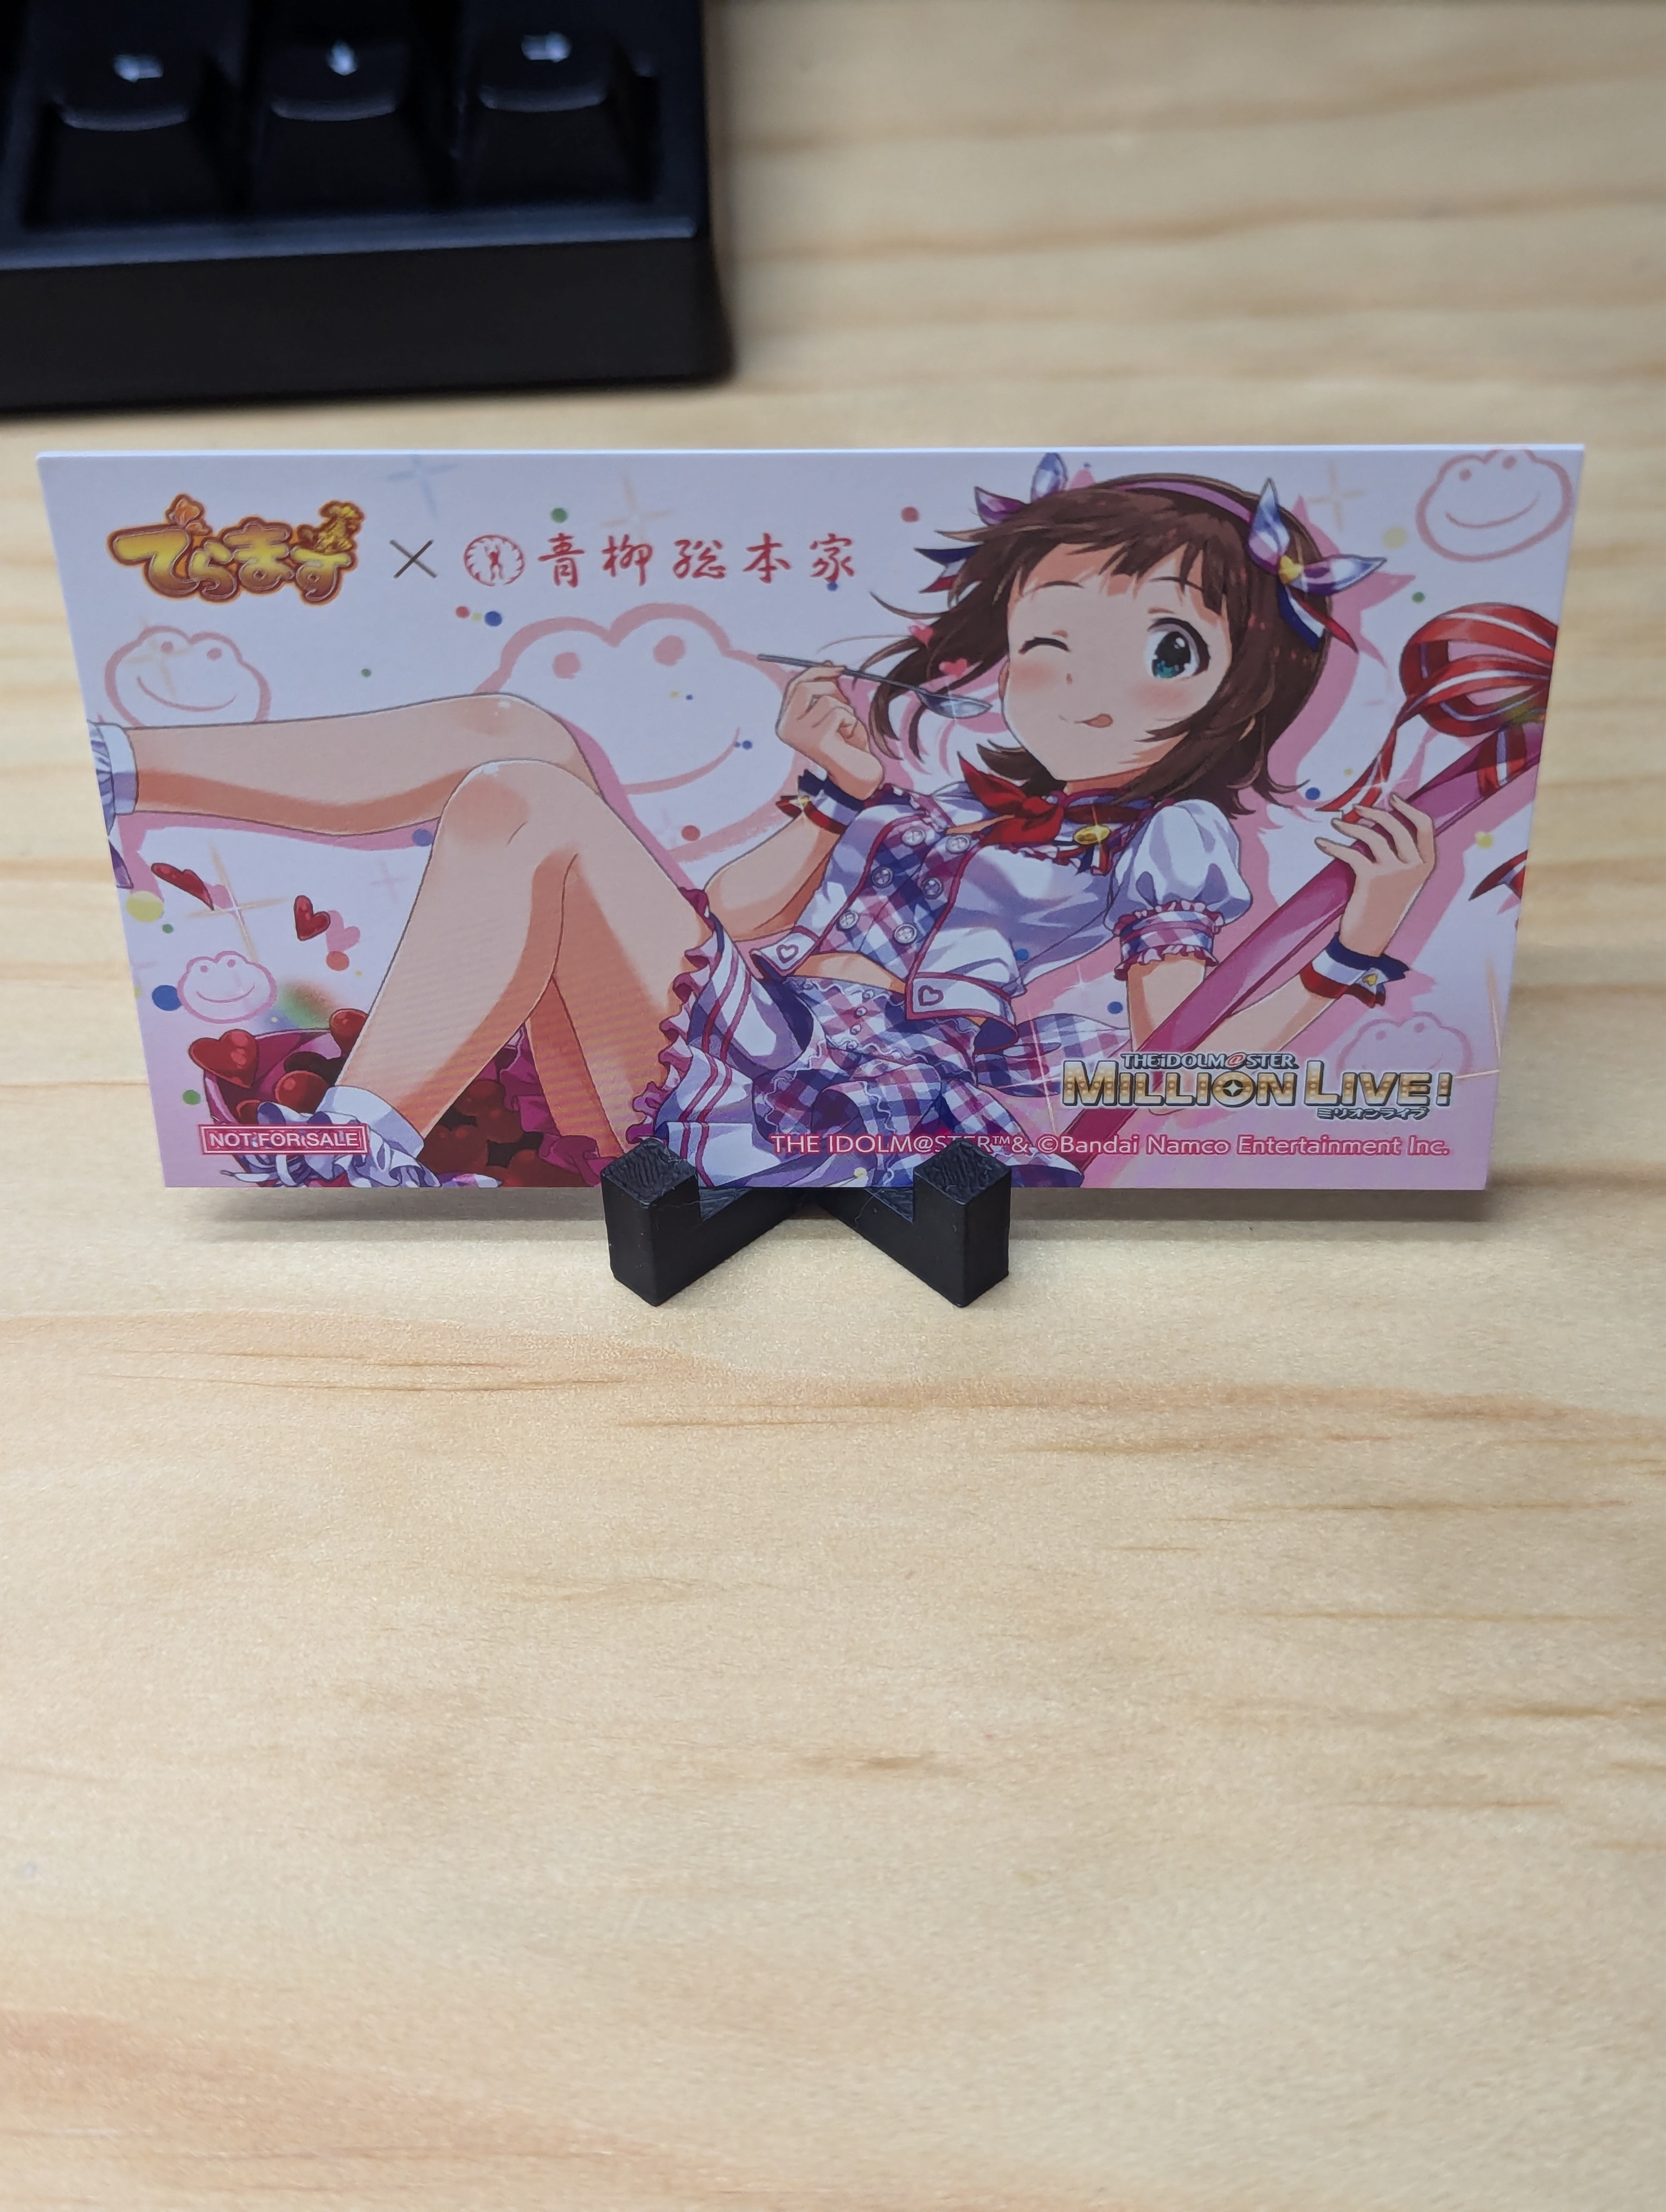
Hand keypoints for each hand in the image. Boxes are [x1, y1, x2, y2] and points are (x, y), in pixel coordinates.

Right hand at [775, 664, 882, 799]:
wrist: (856, 775)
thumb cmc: (846, 744)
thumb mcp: (832, 712)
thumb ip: (825, 691)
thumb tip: (827, 665)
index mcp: (785, 722)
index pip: (794, 686)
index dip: (815, 672)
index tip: (836, 668)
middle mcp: (786, 729)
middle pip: (803, 687)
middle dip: (829, 684)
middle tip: (845, 694)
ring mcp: (800, 736)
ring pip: (826, 700)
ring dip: (844, 709)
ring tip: (847, 727)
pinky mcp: (817, 741)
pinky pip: (839, 713)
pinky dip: (850, 720)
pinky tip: (849, 737)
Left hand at [1315, 794, 1436, 957]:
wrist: (1368, 939)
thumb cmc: (1383, 907)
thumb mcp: (1402, 880)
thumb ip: (1401, 855)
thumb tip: (1384, 821)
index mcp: (1426, 866)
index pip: (1425, 827)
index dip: (1409, 809)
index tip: (1392, 798)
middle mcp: (1414, 867)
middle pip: (1397, 826)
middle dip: (1375, 813)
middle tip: (1357, 808)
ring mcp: (1395, 872)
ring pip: (1373, 837)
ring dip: (1351, 826)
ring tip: (1336, 823)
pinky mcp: (1372, 878)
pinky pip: (1351, 853)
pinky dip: (1333, 846)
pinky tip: (1321, 842)